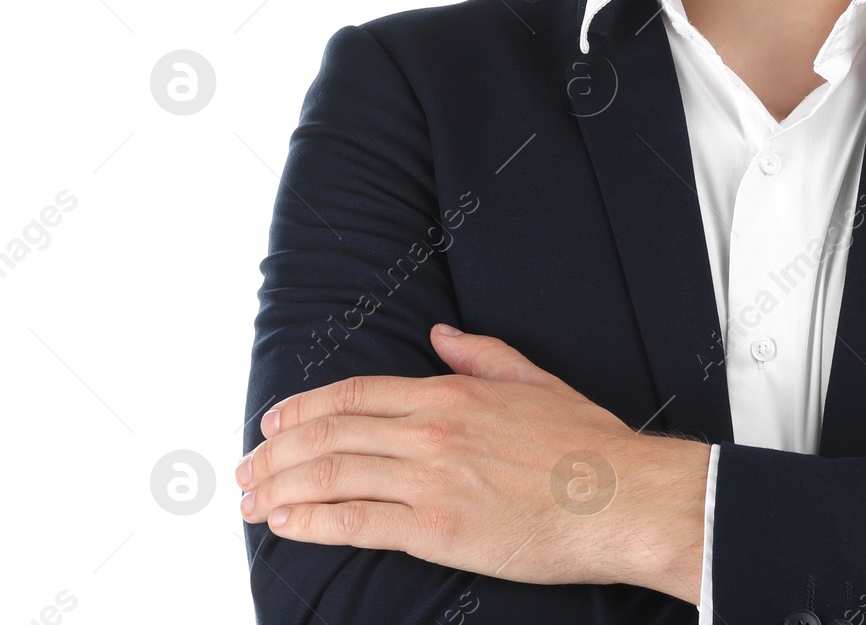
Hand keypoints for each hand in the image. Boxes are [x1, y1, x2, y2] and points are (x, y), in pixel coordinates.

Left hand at [236, 324, 709, 601]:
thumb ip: (482, 356)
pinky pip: (357, 523)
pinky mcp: (437, 530)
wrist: (619, 496)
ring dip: (282, 486)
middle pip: (333, 433)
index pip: (359, 394)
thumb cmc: (585, 445)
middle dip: (279, 450)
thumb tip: (440, 336)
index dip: (307, 407)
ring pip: (334, 475)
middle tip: (246, 468)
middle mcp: (434, 430)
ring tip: (251, 500)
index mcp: (454, 393)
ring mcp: (432, 479)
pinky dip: (312, 522)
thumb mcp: (535, 381)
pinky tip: (285, 524)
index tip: (273, 421)